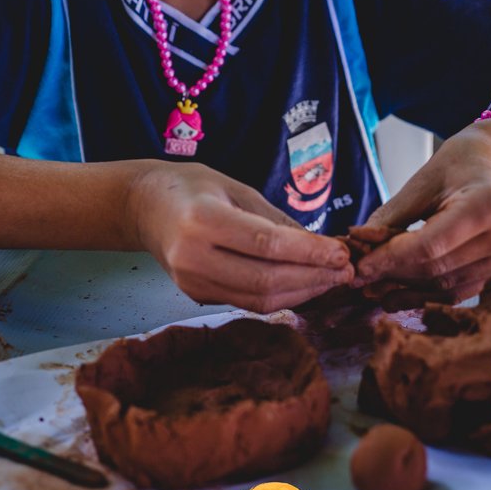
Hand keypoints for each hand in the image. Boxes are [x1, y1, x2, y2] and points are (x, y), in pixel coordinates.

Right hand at [128, 162, 353, 312]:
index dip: (309, 253)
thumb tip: (323, 246)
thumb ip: (277, 219)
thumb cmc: (192, 187)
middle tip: (346, 270)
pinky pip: (247, 302)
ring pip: (258, 298)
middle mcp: (193, 256)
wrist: (145, 207)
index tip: (341, 253)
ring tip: (332, 280)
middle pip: (265, 279)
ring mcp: (192, 282)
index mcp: (202, 220)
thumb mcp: (236, 188)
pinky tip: (304, 285)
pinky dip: (281, 296)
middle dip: (313, 278)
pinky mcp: (196, 296)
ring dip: (302, 292)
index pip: (266, 245)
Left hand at [353, 123, 490, 305]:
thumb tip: (359, 244)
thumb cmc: (460, 163)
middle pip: (436, 268)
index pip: (429, 246)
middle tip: (358, 276)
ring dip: (405, 288)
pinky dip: (425, 295)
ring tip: (372, 287)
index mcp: (486, 205)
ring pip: (444, 285)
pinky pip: (458, 290)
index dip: (389, 259)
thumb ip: (392, 216)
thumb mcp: (422, 181)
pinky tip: (396, 296)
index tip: (359, 266)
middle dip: (392, 274)